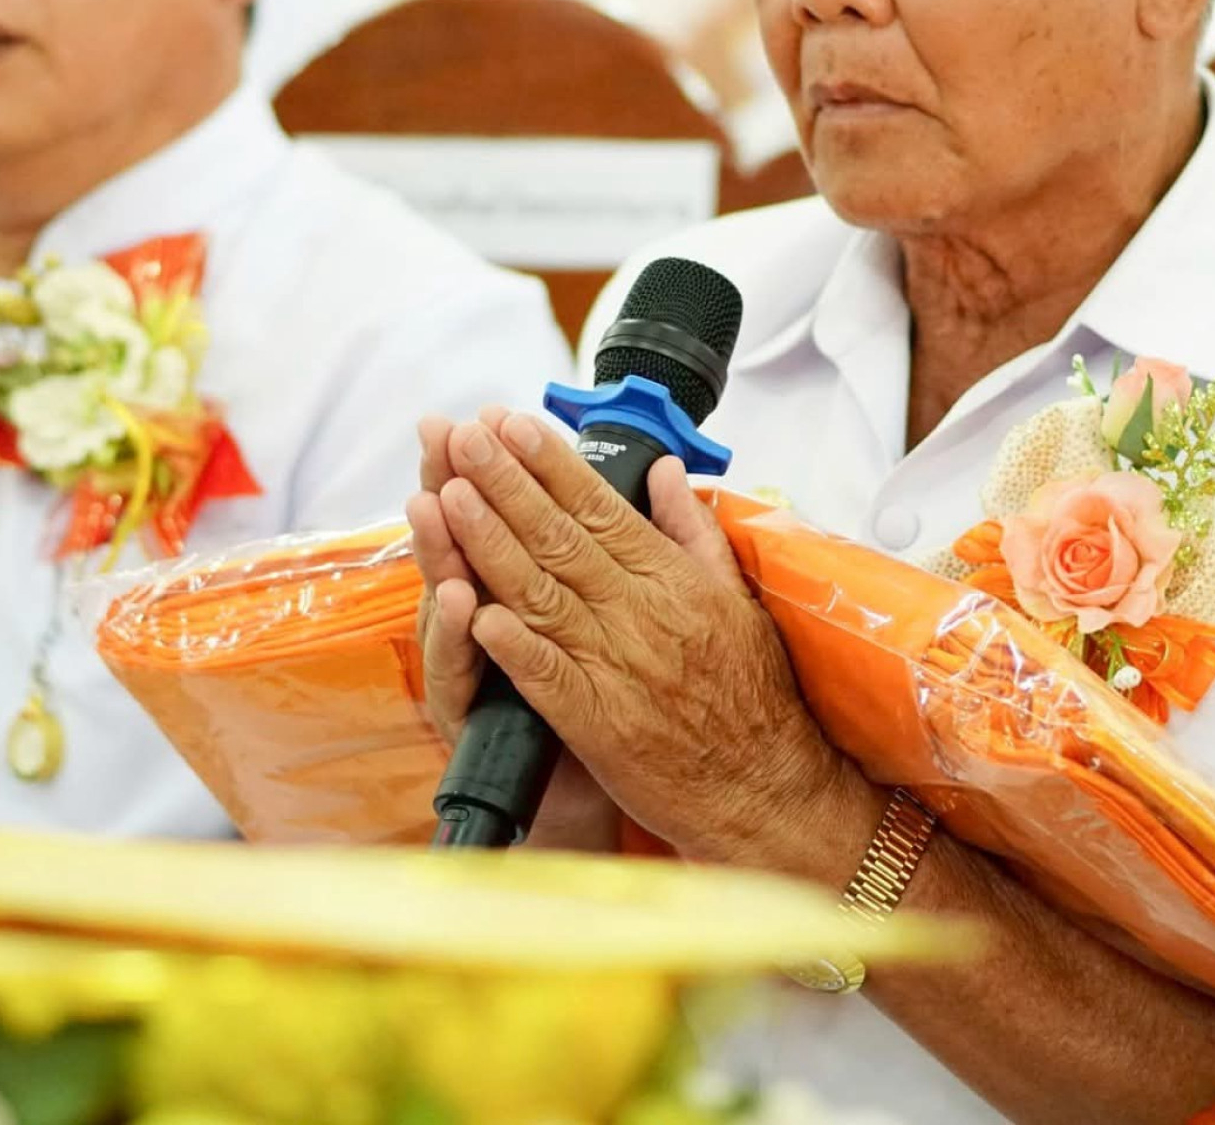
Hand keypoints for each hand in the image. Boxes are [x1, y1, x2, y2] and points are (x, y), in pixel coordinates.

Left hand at [425, 410, 856, 864]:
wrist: (765, 790)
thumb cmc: (752, 696)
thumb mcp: (737, 599)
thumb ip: (693, 532)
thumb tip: (667, 471)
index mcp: (672, 581)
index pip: (601, 508)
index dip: (552, 464)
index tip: (512, 424)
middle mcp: (642, 615)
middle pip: (560, 538)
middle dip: (506, 483)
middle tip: (464, 438)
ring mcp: (618, 669)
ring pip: (543, 595)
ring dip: (491, 545)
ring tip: (450, 497)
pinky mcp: (599, 725)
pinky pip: (548, 678)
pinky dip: (513, 645)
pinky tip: (474, 613)